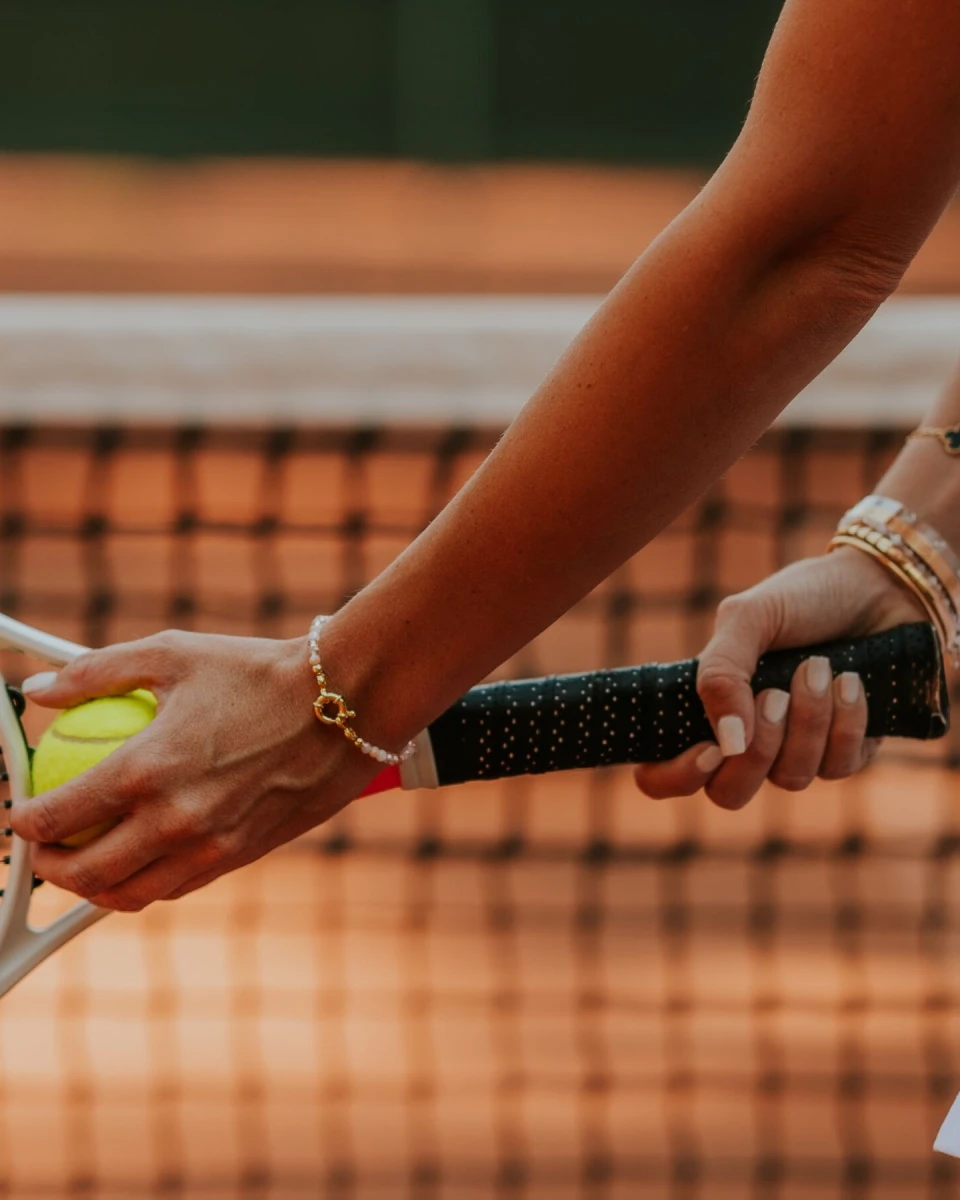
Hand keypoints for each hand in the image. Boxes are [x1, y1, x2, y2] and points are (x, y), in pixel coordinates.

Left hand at [9, 631, 382, 909]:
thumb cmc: (260, 672)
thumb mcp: (173, 654)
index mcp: (147, 770)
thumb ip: (97, 671)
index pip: (57, 816)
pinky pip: (178, 887)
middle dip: (48, 870)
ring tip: (87, 866)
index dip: (23, 822)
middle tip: (44, 850)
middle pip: (85, 875)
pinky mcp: (243, 856)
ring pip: (130, 896)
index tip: (21, 813)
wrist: (346, 702)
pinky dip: (147, 883)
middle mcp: (175, 820)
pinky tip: (143, 861)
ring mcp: (212, 846)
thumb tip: (41, 689)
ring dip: (94, 890)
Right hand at [634, 546, 927, 808]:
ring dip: (806, 722)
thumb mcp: (747, 618)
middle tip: (776, 695)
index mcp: (705, 709)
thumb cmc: (801, 599)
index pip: (662, 774)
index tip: (710, 748)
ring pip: (789, 779)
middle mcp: (745, 740)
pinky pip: (838, 767)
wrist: (874, 585)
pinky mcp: (845, 752)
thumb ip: (721, 673)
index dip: (676, 777)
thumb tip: (727, 744)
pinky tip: (850, 681)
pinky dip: (845, 722)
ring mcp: (794, 751)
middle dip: (757, 751)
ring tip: (817, 666)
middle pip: (729, 793)